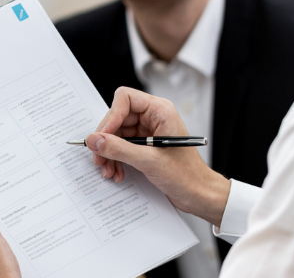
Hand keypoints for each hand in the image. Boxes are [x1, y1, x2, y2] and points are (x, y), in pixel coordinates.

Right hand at [87, 87, 230, 225]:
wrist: (199, 194)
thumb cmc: (186, 175)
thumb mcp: (148, 161)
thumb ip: (119, 149)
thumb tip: (94, 140)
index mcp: (160, 110)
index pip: (125, 99)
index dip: (111, 117)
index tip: (101, 138)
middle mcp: (154, 117)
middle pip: (118, 118)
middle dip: (107, 140)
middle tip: (99, 158)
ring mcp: (150, 131)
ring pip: (118, 134)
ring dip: (110, 153)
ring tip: (108, 170)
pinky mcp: (146, 145)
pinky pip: (123, 146)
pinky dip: (117, 159)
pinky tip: (117, 172)